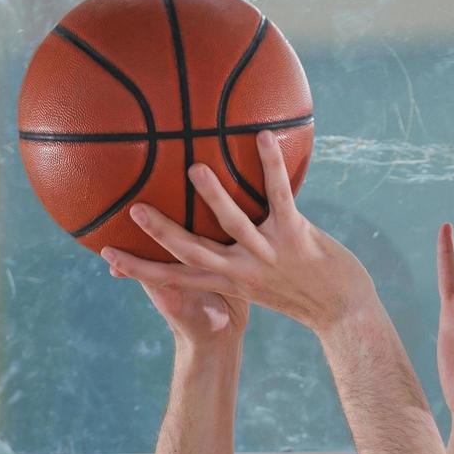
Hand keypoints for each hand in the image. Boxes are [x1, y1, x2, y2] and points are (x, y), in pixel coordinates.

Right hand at [99, 131, 376, 333]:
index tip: (107, 255)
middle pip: (194, 251)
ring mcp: (271, 254)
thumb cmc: (306, 296)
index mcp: (231, 282)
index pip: (178, 276)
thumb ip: (240, 267)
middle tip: (134, 208)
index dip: (142, 268)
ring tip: (195, 169)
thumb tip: (222, 243)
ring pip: (235, 223)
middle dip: (163, 232)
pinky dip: (271, 166)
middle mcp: (245, 271)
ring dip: (215, 197)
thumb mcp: (265, 286)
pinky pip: (280, 196)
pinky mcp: (298, 236)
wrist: (346, 315)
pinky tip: (263, 138)